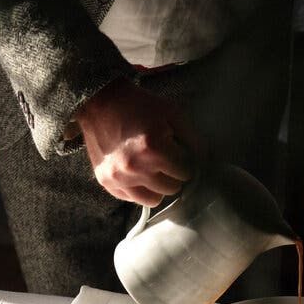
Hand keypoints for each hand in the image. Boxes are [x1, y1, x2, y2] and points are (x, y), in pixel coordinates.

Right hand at [76, 78, 202, 206]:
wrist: (99, 103)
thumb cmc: (139, 106)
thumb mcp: (171, 112)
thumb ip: (192, 138)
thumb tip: (203, 160)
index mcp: (155, 148)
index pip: (185, 172)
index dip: (185, 162)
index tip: (179, 154)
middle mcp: (136, 167)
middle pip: (172, 188)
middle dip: (173, 175)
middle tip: (166, 161)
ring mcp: (120, 178)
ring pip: (153, 200)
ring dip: (157, 187)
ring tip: (153, 171)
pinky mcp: (107, 183)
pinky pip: (133, 199)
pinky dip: (138, 189)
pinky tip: (137, 174)